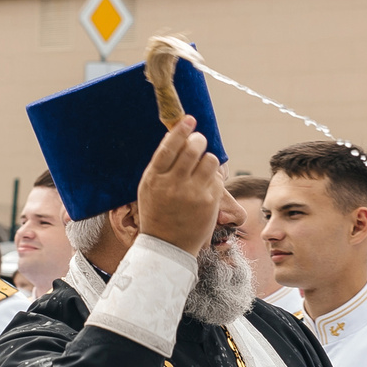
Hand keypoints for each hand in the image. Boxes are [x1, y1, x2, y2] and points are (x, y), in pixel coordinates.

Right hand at [134, 116, 219, 254]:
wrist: (167, 246)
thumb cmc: (157, 213)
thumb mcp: (149, 188)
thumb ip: (161, 165)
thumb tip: (176, 136)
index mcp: (154, 179)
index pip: (169, 147)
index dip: (180, 131)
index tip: (189, 120)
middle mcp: (173, 184)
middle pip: (193, 149)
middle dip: (198, 140)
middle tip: (198, 141)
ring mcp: (193, 193)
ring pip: (210, 160)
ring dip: (208, 158)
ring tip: (201, 167)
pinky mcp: (209, 202)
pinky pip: (217, 177)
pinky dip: (213, 176)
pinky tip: (205, 184)